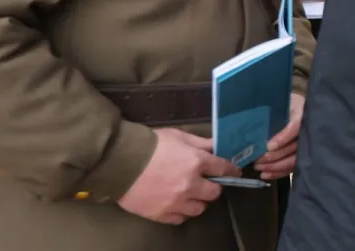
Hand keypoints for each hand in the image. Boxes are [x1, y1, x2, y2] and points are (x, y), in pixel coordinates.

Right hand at [117, 128, 238, 224]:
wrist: (121, 163)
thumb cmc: (151, 145)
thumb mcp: (179, 136)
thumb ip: (201, 143)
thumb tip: (217, 146)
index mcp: (196, 162)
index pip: (224, 169)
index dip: (231, 170)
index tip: (234, 172)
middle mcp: (190, 184)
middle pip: (215, 192)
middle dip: (212, 186)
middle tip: (205, 182)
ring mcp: (176, 202)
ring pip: (199, 208)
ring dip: (197, 201)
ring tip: (188, 194)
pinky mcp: (162, 214)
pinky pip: (180, 218)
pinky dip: (181, 212)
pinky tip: (175, 203)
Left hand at [253, 94, 303, 179]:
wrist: (294, 105)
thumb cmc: (282, 102)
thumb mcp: (279, 101)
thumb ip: (271, 109)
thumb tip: (252, 121)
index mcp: (302, 112)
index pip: (295, 127)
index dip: (283, 138)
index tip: (268, 146)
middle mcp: (307, 128)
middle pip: (294, 147)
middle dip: (275, 156)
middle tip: (257, 160)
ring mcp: (306, 142)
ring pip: (293, 160)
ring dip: (275, 166)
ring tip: (259, 168)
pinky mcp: (302, 154)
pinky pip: (292, 167)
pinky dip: (278, 172)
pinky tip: (266, 174)